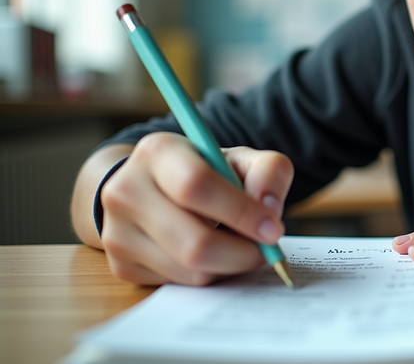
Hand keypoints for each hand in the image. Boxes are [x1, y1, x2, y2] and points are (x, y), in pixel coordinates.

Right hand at [98, 132, 292, 285]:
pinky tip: (213, 254)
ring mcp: (117, 231)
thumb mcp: (239, 159)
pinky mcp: (120, 265)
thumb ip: (268, 171)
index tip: (274, 229)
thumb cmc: (205, 171)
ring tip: (241, 247)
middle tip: (267, 250)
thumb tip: (269, 207)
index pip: (197, 186)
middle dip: (242, 253)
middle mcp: (126, 190)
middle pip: (193, 241)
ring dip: (229, 266)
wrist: (150, 186)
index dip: (241, 212)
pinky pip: (178, 283)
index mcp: (157, 151)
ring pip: (189, 270)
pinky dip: (208, 274)